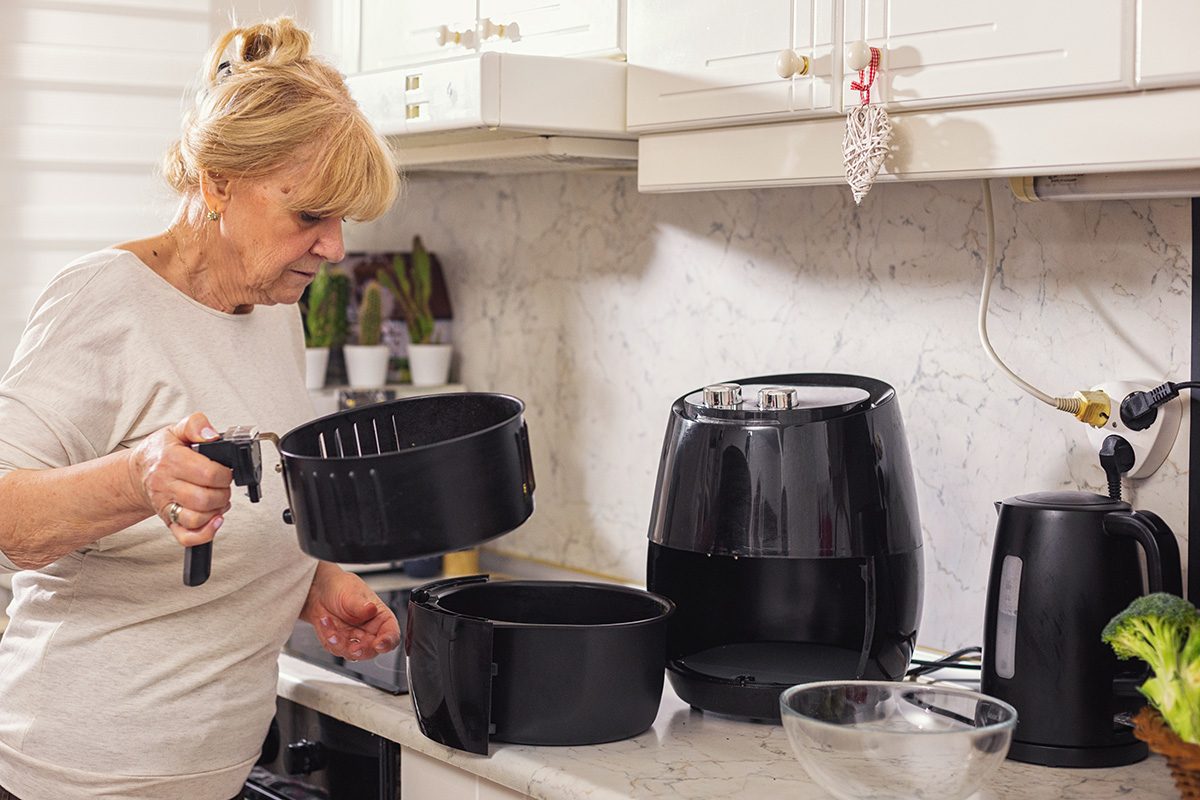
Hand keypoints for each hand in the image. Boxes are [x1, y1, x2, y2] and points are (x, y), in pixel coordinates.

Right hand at [128, 412, 231, 547]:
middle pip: (204, 498)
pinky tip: (214, 520)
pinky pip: (186, 536)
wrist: (139, 471)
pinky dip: (204, 533)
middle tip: (222, 485)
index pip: (207, 473)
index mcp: (171, 460)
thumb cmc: (160, 452)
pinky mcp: (168, 521)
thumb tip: (211, 434)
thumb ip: (196, 424)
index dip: (225, 473)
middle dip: (223, 492)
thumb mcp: (176, 430)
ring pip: (196, 518)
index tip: (226, 470)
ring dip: (216, 511)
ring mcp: (166, 505)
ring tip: (218, 499)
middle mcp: (166, 485)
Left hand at [300, 563, 400, 660]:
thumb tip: (371, 609)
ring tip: (329, 622)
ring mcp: (355, 640)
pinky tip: (325, 621)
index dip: (388, 641)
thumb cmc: (343, 588)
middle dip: (362, 650)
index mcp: (381, 618)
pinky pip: (335, 649)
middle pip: (373, 650)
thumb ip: (361, 605)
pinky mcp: (340, 644)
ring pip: (352, 654)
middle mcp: (371, 632)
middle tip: (353, 647)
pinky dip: (329, 637)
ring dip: (339, 642)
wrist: (321, 591)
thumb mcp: (352, 593)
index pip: (391, 633)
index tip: (380, 644)